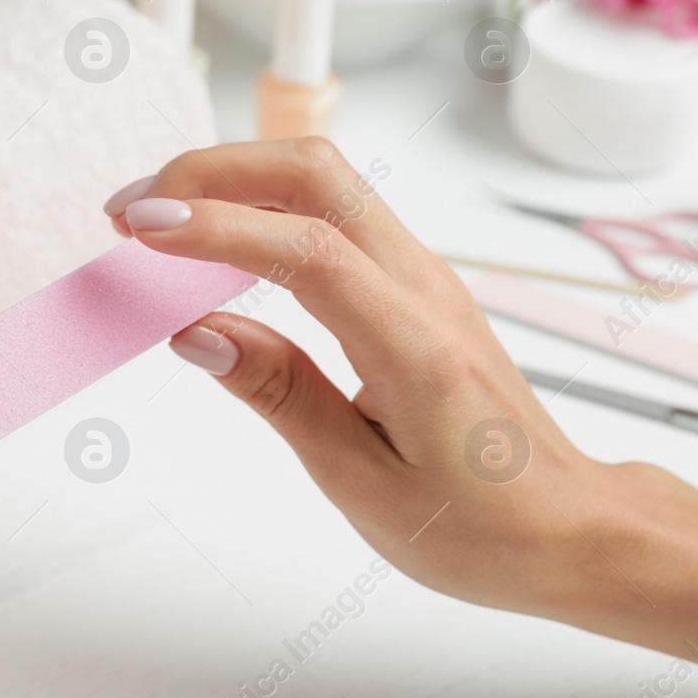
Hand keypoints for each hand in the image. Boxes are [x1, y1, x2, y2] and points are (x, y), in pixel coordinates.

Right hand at [104, 137, 697, 658]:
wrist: (566, 523)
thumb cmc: (479, 523)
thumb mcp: (362, 482)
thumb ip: (279, 395)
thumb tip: (198, 334)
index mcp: (414, 344)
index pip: (304, 250)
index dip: (215, 228)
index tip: (138, 230)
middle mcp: (422, 287)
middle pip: (314, 174)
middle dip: (210, 173)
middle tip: (130, 211)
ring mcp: (420, 274)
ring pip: (321, 180)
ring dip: (231, 179)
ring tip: (154, 218)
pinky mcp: (408, 280)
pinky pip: (329, 210)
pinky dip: (259, 202)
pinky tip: (212, 238)